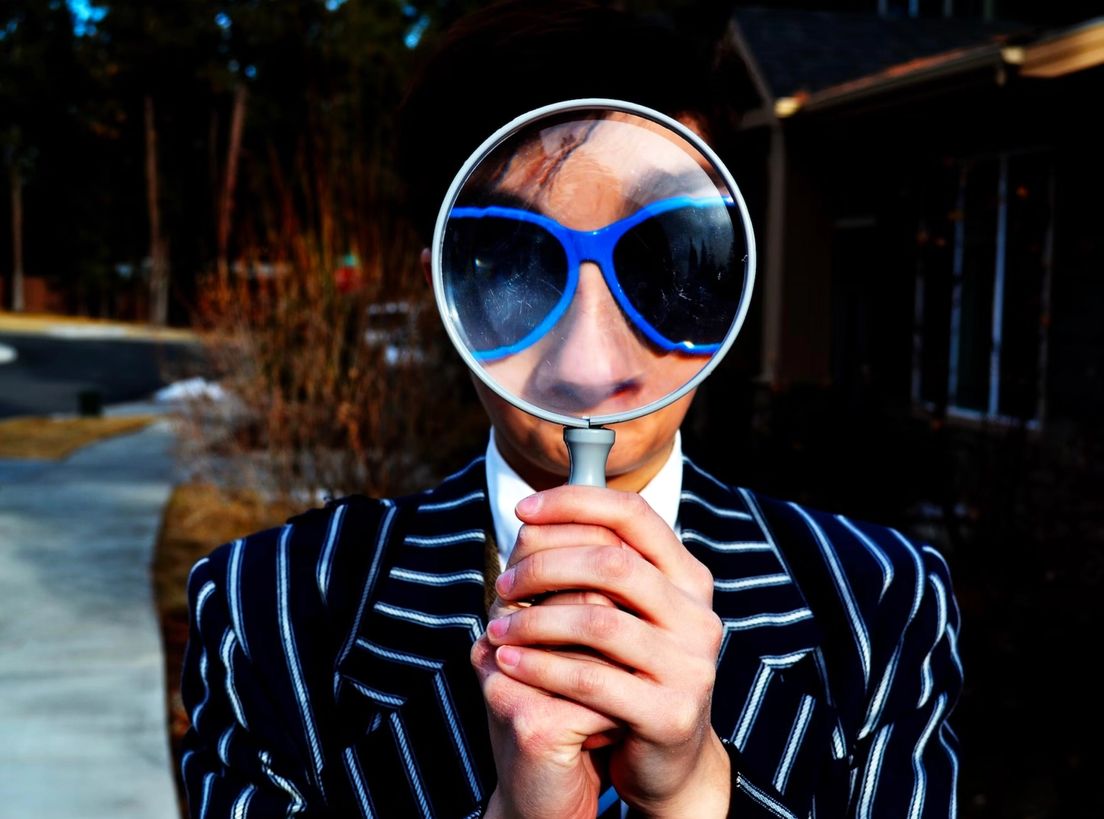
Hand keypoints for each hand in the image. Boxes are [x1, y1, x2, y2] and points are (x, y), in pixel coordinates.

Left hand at [486, 486, 730, 817]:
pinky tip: (507, 663)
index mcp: (688, 579)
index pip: (633, 513)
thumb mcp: (627, 613)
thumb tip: (534, 517)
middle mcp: (699, 616)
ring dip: (534, 621)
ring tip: (496, 628)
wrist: (668, 762)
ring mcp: (691, 666)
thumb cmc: (631, 673)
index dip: (574, 501)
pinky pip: (591, 680)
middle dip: (545, 565)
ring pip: (598, 622)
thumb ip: (599, 568)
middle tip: (503, 583)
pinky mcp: (670, 714)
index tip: (522, 509)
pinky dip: (540, 667)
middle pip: (612, 563)